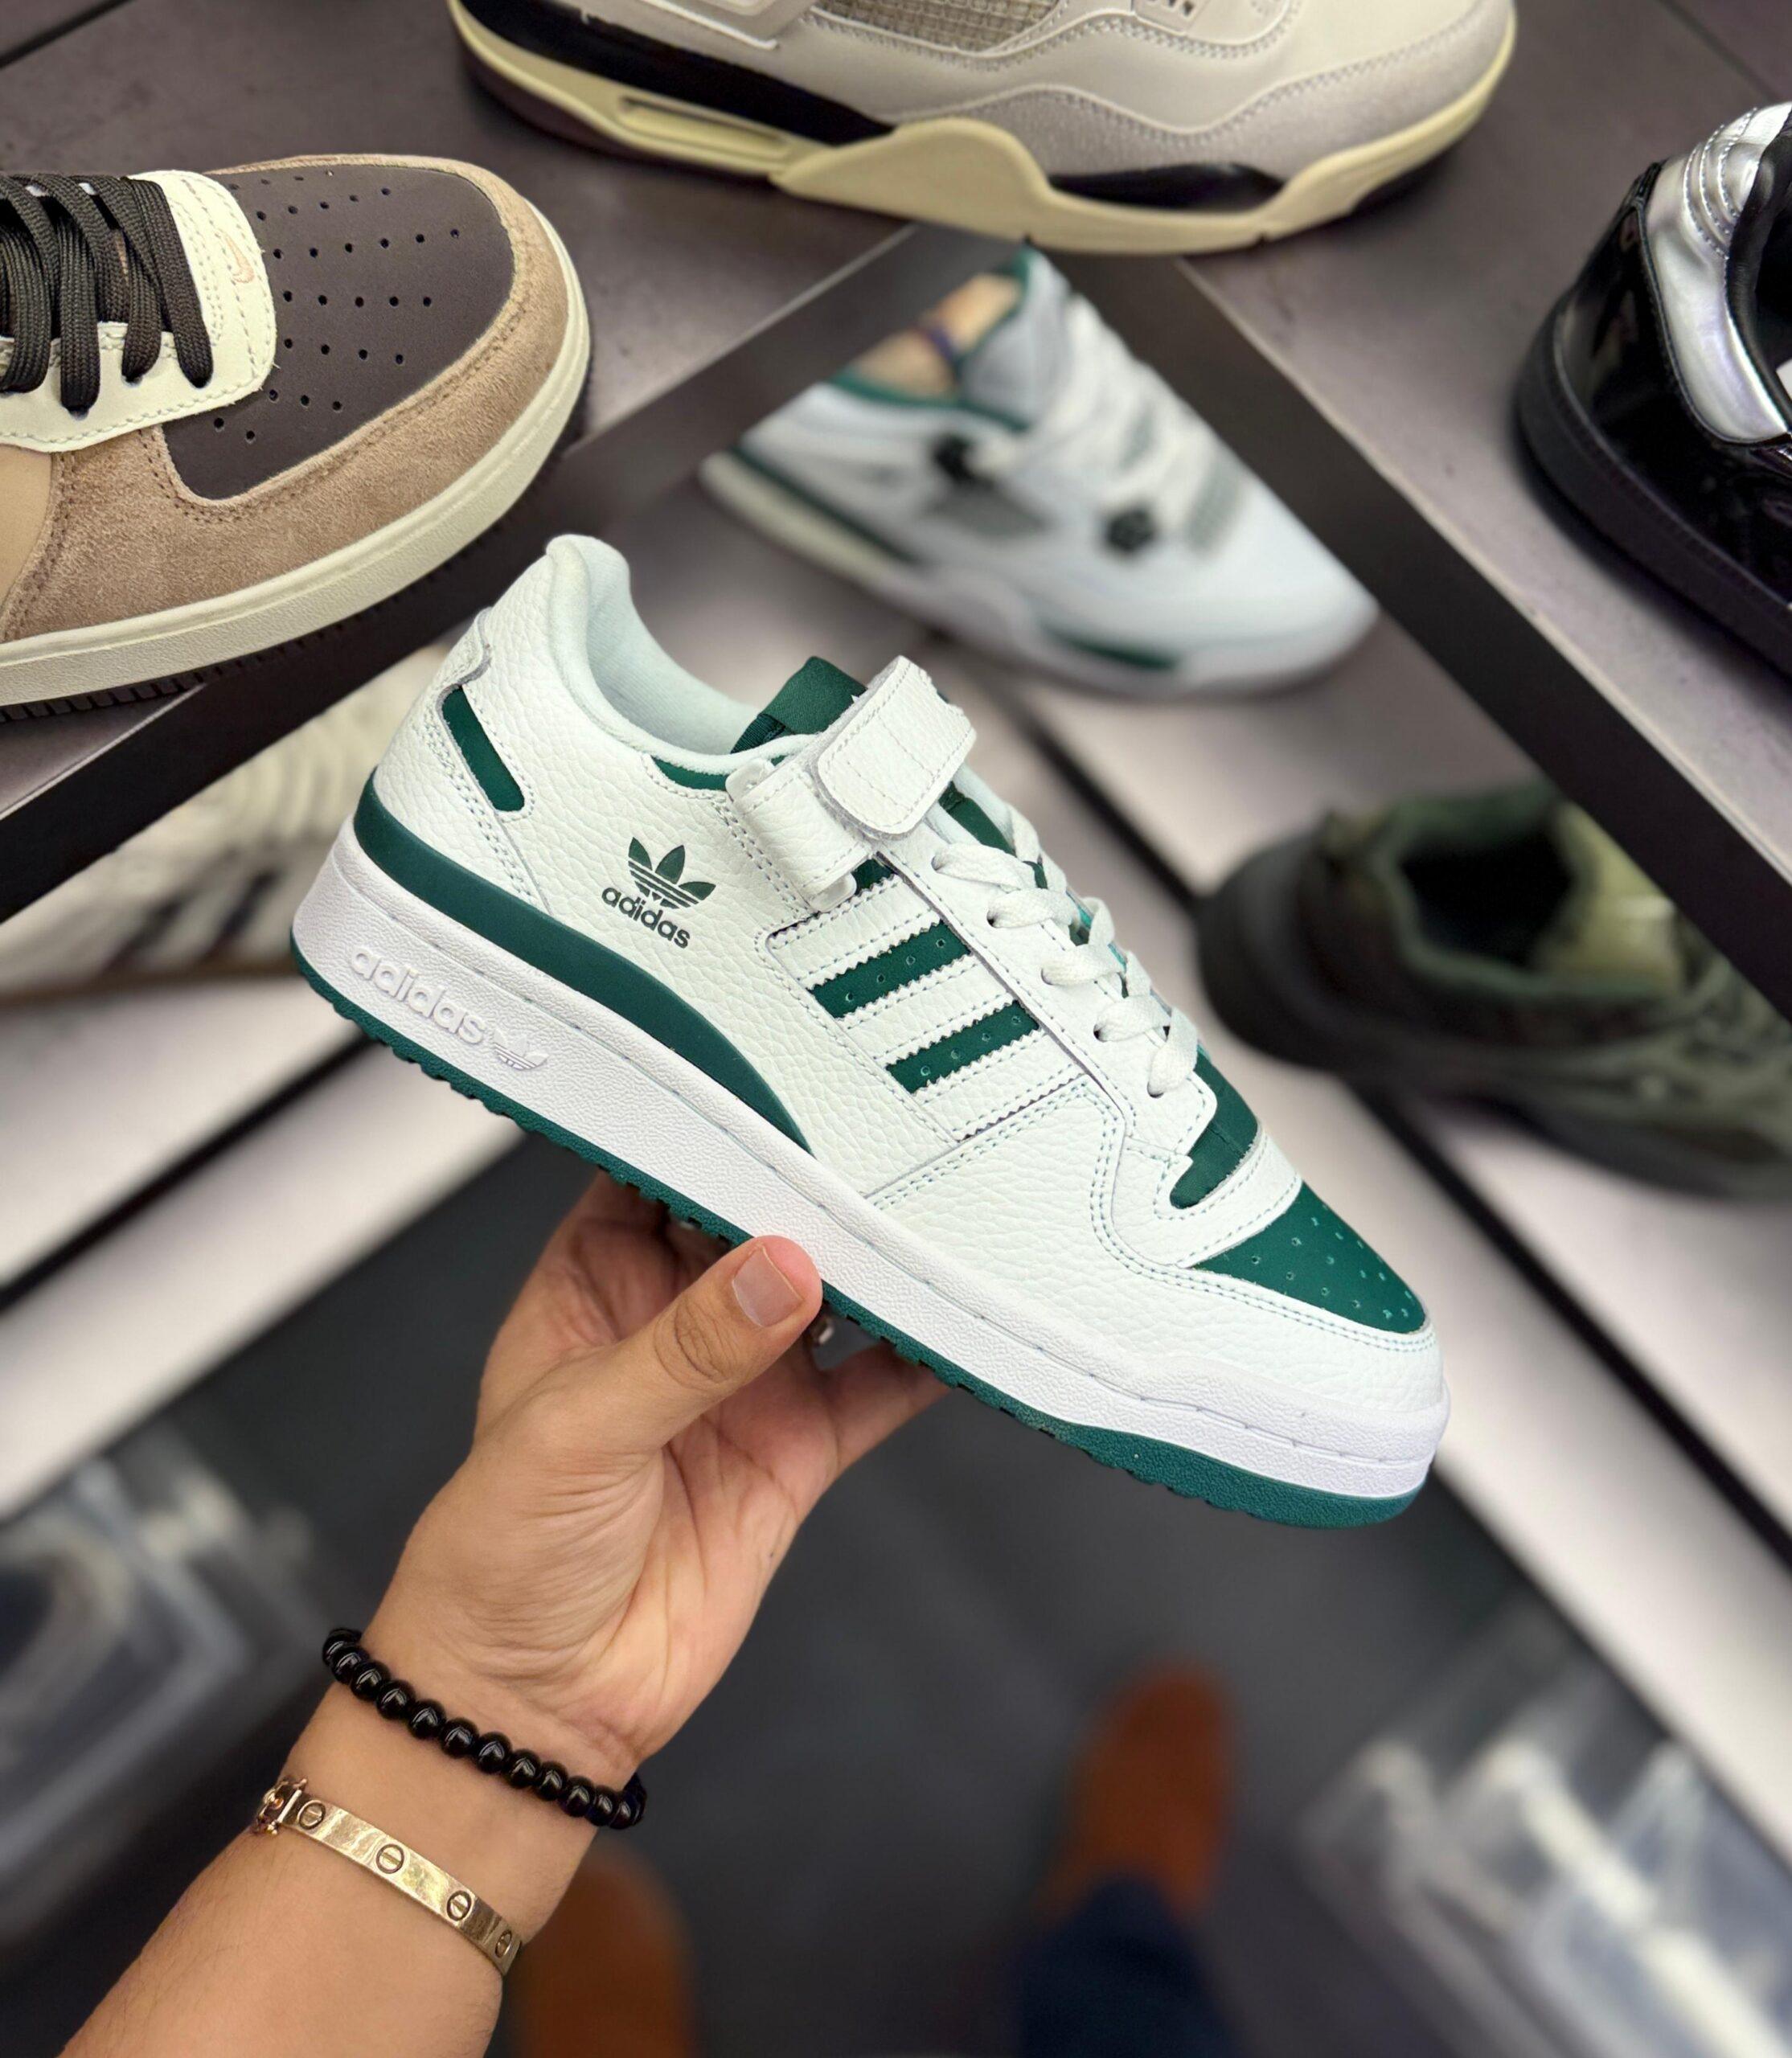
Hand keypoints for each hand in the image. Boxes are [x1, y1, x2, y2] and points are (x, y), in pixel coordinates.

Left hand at [365, 1174, 938, 1781]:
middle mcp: (675, 1320)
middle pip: (759, 1221)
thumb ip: (683, 1348)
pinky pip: (877, 1390)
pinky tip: (968, 1324)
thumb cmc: (500, 1552)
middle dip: (816, 1179)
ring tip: (942, 1207)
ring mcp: (743, 1384)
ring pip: (829, 1294)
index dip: (713, 1121)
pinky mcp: (797, 1451)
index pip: (658, 1170)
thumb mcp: (576, 1430)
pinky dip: (926, 1359)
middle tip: (888, 1132)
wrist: (538, 1703)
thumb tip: (778, 1269)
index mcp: (594, 1282)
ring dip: (880, 1259)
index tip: (782, 1078)